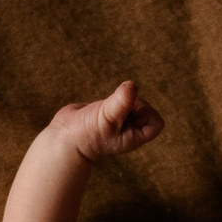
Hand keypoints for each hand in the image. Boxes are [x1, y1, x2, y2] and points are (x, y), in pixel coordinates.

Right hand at [49, 79, 165, 162]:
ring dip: (123, 99)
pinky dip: (115, 97)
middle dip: (133, 102)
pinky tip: (102, 106)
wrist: (64, 137)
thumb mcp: (107, 117)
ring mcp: (120, 121)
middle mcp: (130, 129)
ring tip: (106, 109)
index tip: (130, 112)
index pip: (156, 123)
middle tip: (115, 110)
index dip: (148, 112)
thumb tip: (132, 84)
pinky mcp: (109, 112)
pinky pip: (121, 99)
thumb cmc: (87, 132)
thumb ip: (121, 101)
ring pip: (133, 102)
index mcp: (135, 137)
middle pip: (145, 108)